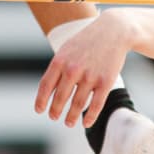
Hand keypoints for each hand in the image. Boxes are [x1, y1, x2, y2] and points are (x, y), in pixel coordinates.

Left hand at [35, 11, 132, 127]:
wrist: (114, 30)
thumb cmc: (87, 41)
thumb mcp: (68, 49)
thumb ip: (58, 68)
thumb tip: (49, 91)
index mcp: (60, 60)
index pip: (46, 86)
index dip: (41, 101)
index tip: (40, 110)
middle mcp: (73, 70)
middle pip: (60, 98)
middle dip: (55, 111)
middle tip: (53, 117)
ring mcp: (90, 76)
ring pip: (77, 104)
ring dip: (71, 117)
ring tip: (68, 123)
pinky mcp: (106, 82)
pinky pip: (96, 105)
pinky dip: (90, 117)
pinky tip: (85, 123)